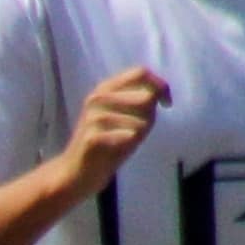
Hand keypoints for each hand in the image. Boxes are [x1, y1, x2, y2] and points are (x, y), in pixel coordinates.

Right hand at [57, 68, 168, 198]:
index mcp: (105, 88)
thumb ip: (140, 100)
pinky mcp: (91, 137)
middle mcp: (97, 98)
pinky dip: (130, 144)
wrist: (78, 171)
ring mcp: (92, 117)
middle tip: (139, 131)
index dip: (160, 85)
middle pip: (145, 98)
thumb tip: (160, 93)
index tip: (167, 104)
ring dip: (139, 134)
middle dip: (150, 116)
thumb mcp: (125, 115)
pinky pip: (129, 136)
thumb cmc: (108, 142)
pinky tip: (118, 149)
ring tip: (125, 141)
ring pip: (141, 121)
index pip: (141, 73)